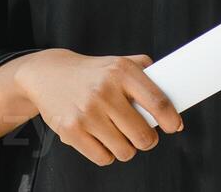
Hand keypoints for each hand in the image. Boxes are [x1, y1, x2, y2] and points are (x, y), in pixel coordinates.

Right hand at [12, 49, 182, 166]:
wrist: (46, 75)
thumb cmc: (90, 73)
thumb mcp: (118, 62)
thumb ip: (147, 74)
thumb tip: (174, 103)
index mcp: (121, 71)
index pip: (157, 102)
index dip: (171, 120)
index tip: (174, 126)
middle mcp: (104, 91)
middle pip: (143, 136)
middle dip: (146, 139)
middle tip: (140, 133)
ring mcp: (87, 112)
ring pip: (125, 151)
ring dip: (126, 147)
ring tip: (116, 133)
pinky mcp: (71, 131)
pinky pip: (104, 158)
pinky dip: (106, 153)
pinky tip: (100, 137)